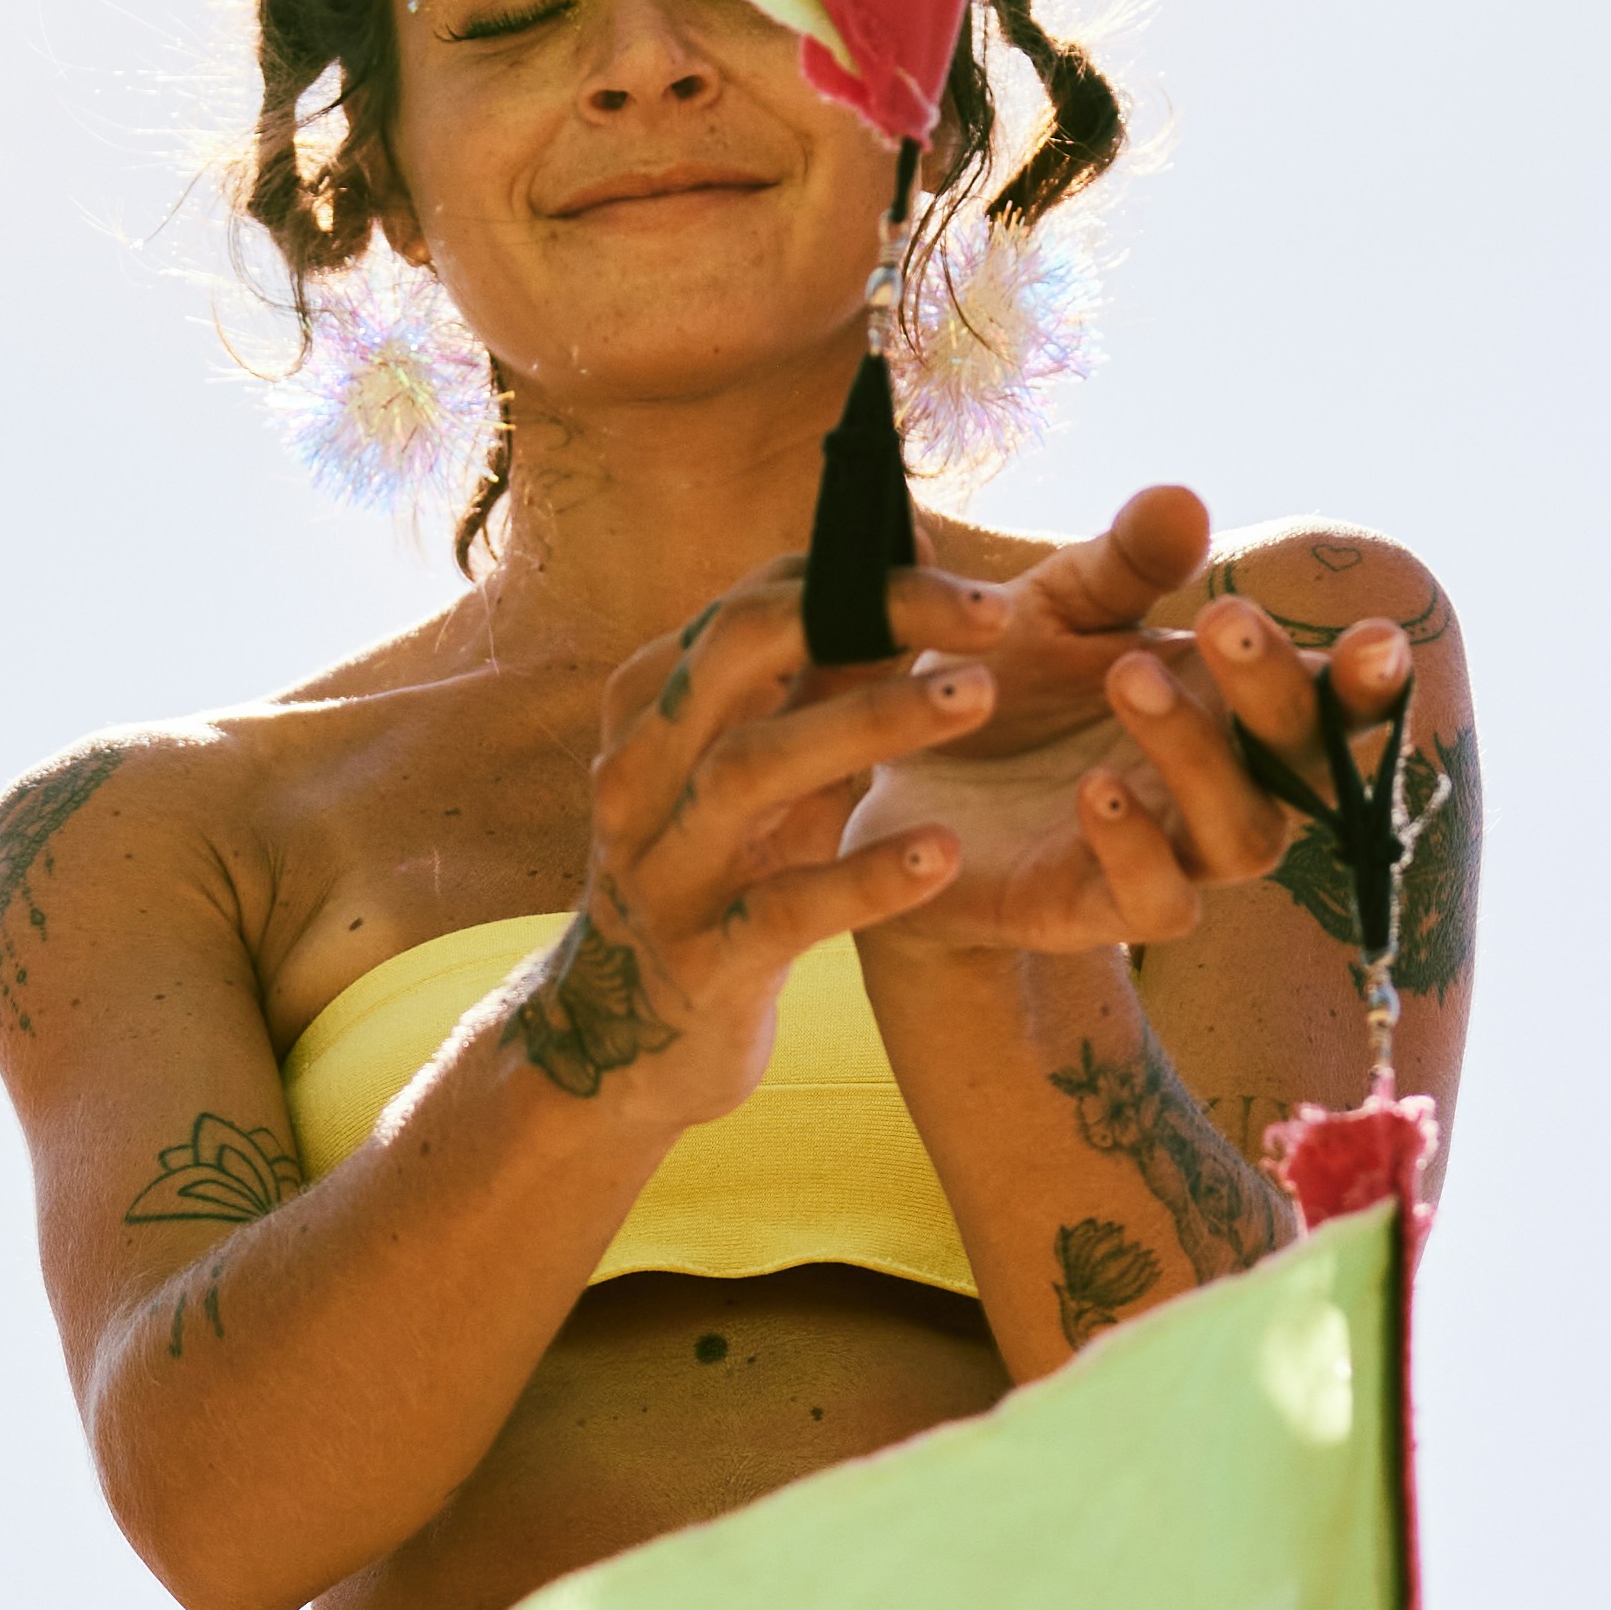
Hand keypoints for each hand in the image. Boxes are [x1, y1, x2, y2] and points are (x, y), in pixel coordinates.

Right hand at [524, 558, 1015, 1118]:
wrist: (620, 1044)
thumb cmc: (714, 879)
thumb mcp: (756, 779)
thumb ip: (818, 688)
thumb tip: (912, 581)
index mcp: (649, 707)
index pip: (748, 605)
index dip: (854, 573)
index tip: (954, 565)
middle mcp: (639, 771)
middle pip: (737, 653)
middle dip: (864, 614)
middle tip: (990, 614)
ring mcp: (662, 866)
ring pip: (751, 768)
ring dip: (870, 722)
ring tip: (976, 697)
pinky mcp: (700, 961)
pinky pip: (784, 909)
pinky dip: (864, 878)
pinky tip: (942, 853)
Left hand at [845, 488, 1415, 953]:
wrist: (896, 786)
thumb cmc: (1005, 691)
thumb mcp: (1054, 609)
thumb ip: (1122, 564)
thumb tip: (1184, 498)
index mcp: (1228, 710)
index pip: (1326, 702)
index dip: (1366, 681)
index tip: (1376, 638)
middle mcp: (1218, 789)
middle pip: (1302, 765)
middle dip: (1278, 693)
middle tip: (1225, 618)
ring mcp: (1168, 857)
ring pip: (1241, 836)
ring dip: (1200, 757)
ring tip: (1128, 676)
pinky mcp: (1093, 911)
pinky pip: (1155, 901)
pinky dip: (1137, 846)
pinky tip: (1093, 786)